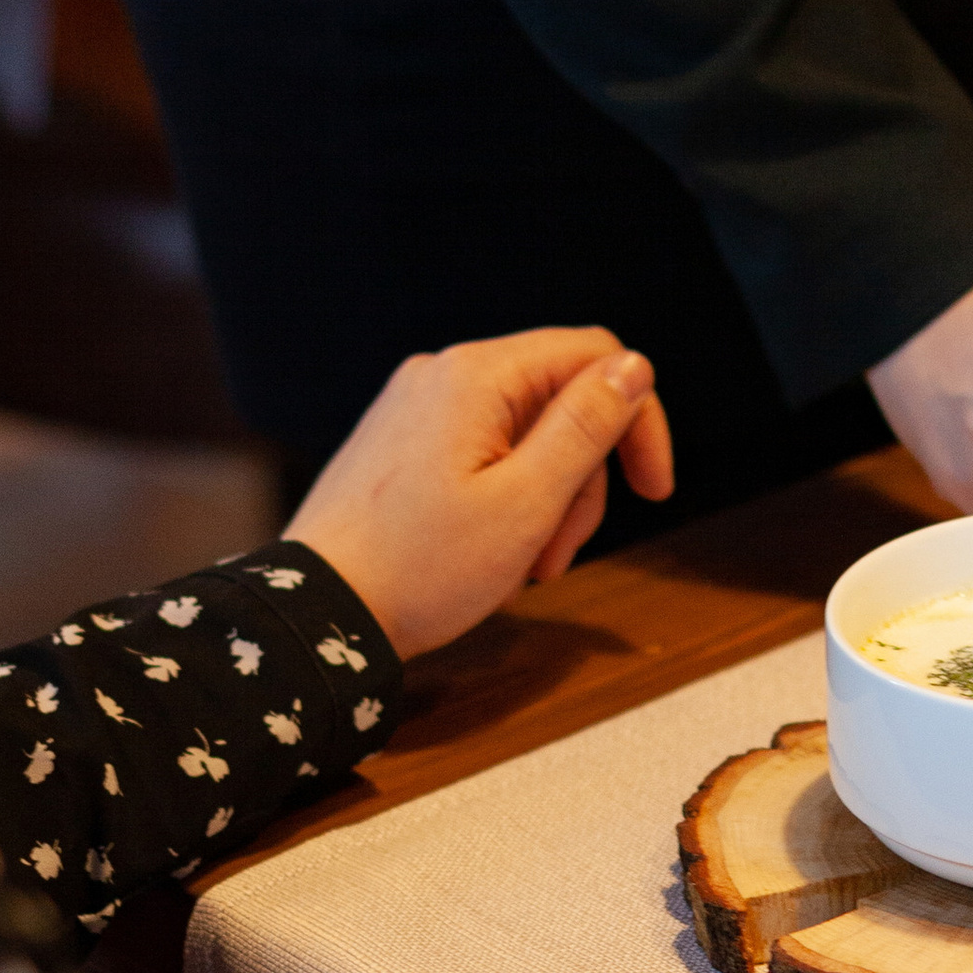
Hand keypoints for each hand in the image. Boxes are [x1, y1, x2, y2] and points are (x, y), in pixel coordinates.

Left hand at [285, 327, 674, 656]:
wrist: (319, 615)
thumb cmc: (420, 569)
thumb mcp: (526, 503)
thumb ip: (586, 429)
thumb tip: (634, 367)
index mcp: (477, 377)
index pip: (596, 357)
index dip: (638, 419)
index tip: (652, 491)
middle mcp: (444, 374)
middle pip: (562, 401)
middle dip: (582, 481)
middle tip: (559, 555)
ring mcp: (419, 407)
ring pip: (527, 434)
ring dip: (546, 501)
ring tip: (525, 567)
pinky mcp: (405, 442)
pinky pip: (484, 453)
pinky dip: (506, 501)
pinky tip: (492, 556)